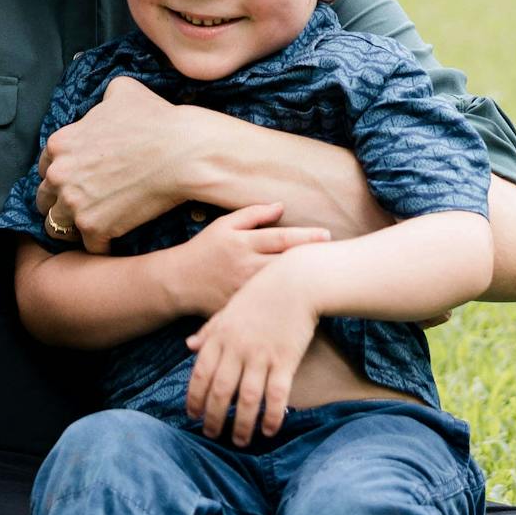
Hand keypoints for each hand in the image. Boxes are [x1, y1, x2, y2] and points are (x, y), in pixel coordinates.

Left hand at [38, 77, 192, 251]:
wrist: (183, 153)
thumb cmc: (156, 119)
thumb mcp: (122, 91)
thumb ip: (103, 98)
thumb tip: (105, 100)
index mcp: (60, 143)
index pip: (45, 166)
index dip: (61, 173)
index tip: (76, 179)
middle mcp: (59, 175)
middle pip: (44, 198)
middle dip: (60, 201)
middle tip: (84, 204)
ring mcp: (74, 204)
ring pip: (57, 227)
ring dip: (73, 228)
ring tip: (93, 226)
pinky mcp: (93, 229)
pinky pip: (88, 247)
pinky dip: (101, 246)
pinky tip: (114, 240)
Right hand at [174, 204, 330, 315]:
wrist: (178, 283)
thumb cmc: (203, 250)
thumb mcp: (223, 225)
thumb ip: (252, 214)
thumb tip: (280, 206)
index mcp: (243, 243)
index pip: (281, 238)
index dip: (306, 236)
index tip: (326, 235)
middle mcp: (246, 267)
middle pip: (287, 263)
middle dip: (312, 259)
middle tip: (337, 256)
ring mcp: (246, 290)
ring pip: (282, 286)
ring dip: (305, 281)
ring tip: (328, 278)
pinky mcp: (244, 308)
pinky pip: (270, 307)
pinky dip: (289, 304)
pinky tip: (307, 303)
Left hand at [185, 258, 322, 445]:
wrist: (296, 281)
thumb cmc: (262, 293)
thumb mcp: (229, 308)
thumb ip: (209, 330)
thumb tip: (188, 346)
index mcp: (220, 335)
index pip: (200, 373)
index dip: (195, 397)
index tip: (192, 415)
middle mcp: (237, 348)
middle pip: (221, 391)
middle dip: (214, 417)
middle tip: (211, 435)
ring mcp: (262, 355)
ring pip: (247, 398)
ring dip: (242, 424)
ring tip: (240, 441)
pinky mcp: (286, 360)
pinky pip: (277, 395)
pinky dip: (271, 415)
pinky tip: (269, 430)